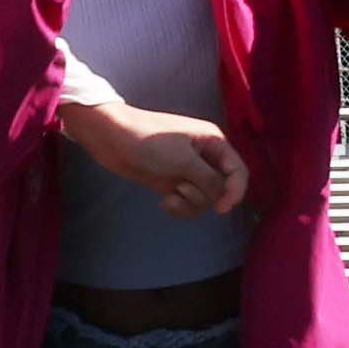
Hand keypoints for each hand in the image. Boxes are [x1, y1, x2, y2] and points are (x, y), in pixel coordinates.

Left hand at [63, 98, 248, 218]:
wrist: (110, 139)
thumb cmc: (147, 141)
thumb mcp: (183, 159)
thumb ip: (208, 178)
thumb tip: (223, 197)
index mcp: (214, 142)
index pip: (238, 171)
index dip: (235, 192)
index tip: (221, 209)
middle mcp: (205, 156)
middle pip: (221, 188)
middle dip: (202, 194)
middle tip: (181, 187)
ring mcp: (188, 170)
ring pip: (204, 198)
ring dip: (189, 202)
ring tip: (170, 196)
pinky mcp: (172, 182)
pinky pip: (187, 202)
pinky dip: (179, 206)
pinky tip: (164, 203)